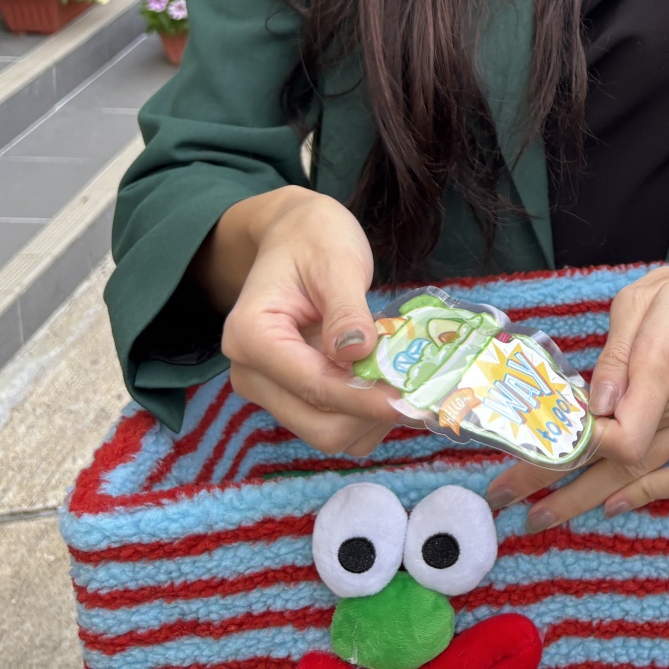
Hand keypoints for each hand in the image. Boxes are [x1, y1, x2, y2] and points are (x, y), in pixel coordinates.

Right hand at [196, 185, 402, 456]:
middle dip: (370, 415)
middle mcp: (250, 373)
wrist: (294, 235)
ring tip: (405, 382)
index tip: (410, 399)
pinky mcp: (290, 394)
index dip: (365, 398)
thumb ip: (346, 309)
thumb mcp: (335, 261)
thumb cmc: (313, 239)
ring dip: (371, 420)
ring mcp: (269, 388)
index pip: (313, 386)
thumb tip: (358, 354)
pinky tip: (387, 384)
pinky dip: (364, 416)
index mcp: (251, 336)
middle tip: (418, 391)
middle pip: (317, 426)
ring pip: (326, 433)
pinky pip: (332, 423)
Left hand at [484, 243, 668, 529]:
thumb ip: (613, 356)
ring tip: (543, 514)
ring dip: (589, 498)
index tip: (534, 450)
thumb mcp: (637, 302)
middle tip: (508, 500)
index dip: (578, 447)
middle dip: (558, 484)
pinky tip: (614, 503)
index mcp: (666, 361)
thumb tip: (592, 406)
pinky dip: (651, 494)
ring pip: (645, 472)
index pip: (622, 430)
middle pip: (621, 459)